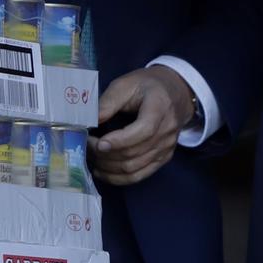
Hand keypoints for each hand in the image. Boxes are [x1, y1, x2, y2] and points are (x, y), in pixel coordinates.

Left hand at [87, 65, 195, 186]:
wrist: (176, 92)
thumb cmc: (147, 86)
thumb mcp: (126, 84)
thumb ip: (108, 102)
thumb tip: (89, 122)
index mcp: (159, 108)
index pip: (143, 131)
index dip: (119, 141)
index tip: (97, 143)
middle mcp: (167, 132)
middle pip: (134, 153)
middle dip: (106, 154)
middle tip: (86, 147)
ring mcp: (166, 148)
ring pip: (134, 168)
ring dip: (108, 167)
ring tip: (92, 158)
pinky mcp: (163, 158)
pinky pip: (140, 175)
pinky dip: (118, 178)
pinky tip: (103, 172)